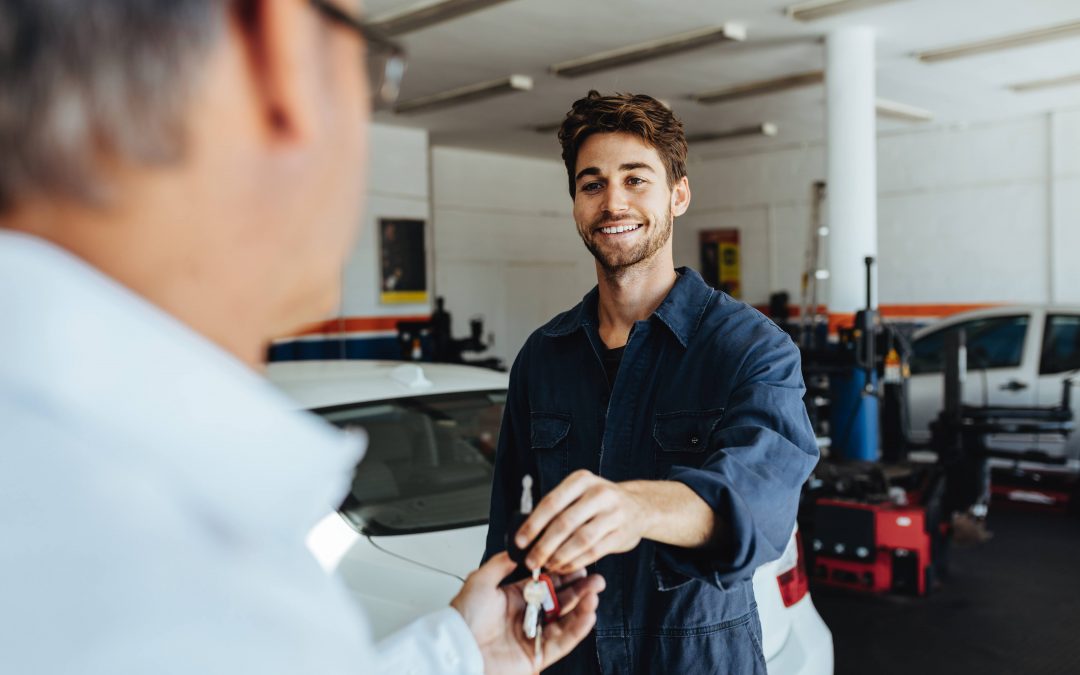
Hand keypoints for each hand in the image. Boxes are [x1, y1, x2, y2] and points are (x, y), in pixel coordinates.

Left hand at [450, 552, 604, 674]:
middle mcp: (526, 617)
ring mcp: (533, 636)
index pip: (546, 585)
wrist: (457, 649)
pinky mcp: (537, 655)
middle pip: (560, 602)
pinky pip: (563, 642)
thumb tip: (517, 548)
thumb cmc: (463, 619)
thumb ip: (501, 563)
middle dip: (579, 589)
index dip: (563, 576)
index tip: (577, 565)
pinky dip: (578, 628)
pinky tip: (588, 614)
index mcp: (513, 599)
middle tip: (595, 579)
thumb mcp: (480, 580)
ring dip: (582, 606)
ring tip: (594, 593)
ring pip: (565, 621)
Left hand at [515, 470, 649, 574]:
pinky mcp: (621, 533)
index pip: (551, 503)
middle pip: (564, 523)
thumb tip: (528, 535)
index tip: (520, 541)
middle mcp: (598, 493)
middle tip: (531, 562)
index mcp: (581, 480)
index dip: (533, 524)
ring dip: (560, 557)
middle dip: (543, 546)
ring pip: (580, 539)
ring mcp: (612, 513)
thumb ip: (558, 508)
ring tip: (547, 566)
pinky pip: (594, 552)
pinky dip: (576, 562)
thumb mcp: (580, 493)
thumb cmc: (600, 502)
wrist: (639, 507)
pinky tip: (564, 567)